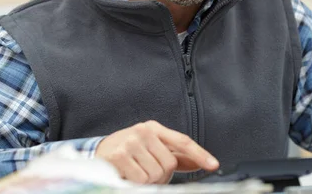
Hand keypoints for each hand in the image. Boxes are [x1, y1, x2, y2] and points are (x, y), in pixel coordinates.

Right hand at [95, 120, 218, 183]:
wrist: (98, 153)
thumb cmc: (129, 152)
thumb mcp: (152, 149)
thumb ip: (175, 155)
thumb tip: (199, 163)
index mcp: (154, 128)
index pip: (182, 141)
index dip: (199, 154)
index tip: (214, 165)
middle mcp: (143, 131)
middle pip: (169, 163)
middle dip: (161, 175)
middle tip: (146, 171)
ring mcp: (131, 142)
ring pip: (155, 174)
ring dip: (147, 181)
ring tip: (135, 172)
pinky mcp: (119, 155)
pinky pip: (140, 180)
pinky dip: (135, 183)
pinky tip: (126, 175)